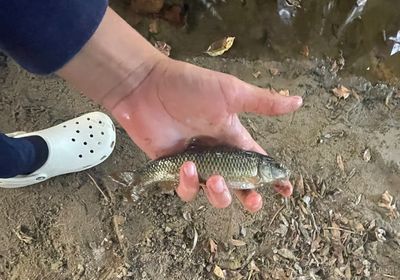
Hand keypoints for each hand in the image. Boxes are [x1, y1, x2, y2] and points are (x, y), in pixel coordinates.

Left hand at [112, 58, 301, 211]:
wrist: (147, 88)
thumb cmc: (190, 87)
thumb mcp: (231, 93)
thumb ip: (263, 102)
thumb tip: (299, 102)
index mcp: (233, 138)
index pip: (258, 163)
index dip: (272, 179)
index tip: (286, 191)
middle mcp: (217, 155)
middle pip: (238, 186)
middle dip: (248, 198)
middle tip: (253, 201)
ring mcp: (195, 164)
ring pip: (213, 193)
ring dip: (218, 193)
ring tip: (213, 179)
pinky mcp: (172, 170)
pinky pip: (185, 189)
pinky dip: (188, 183)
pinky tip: (186, 166)